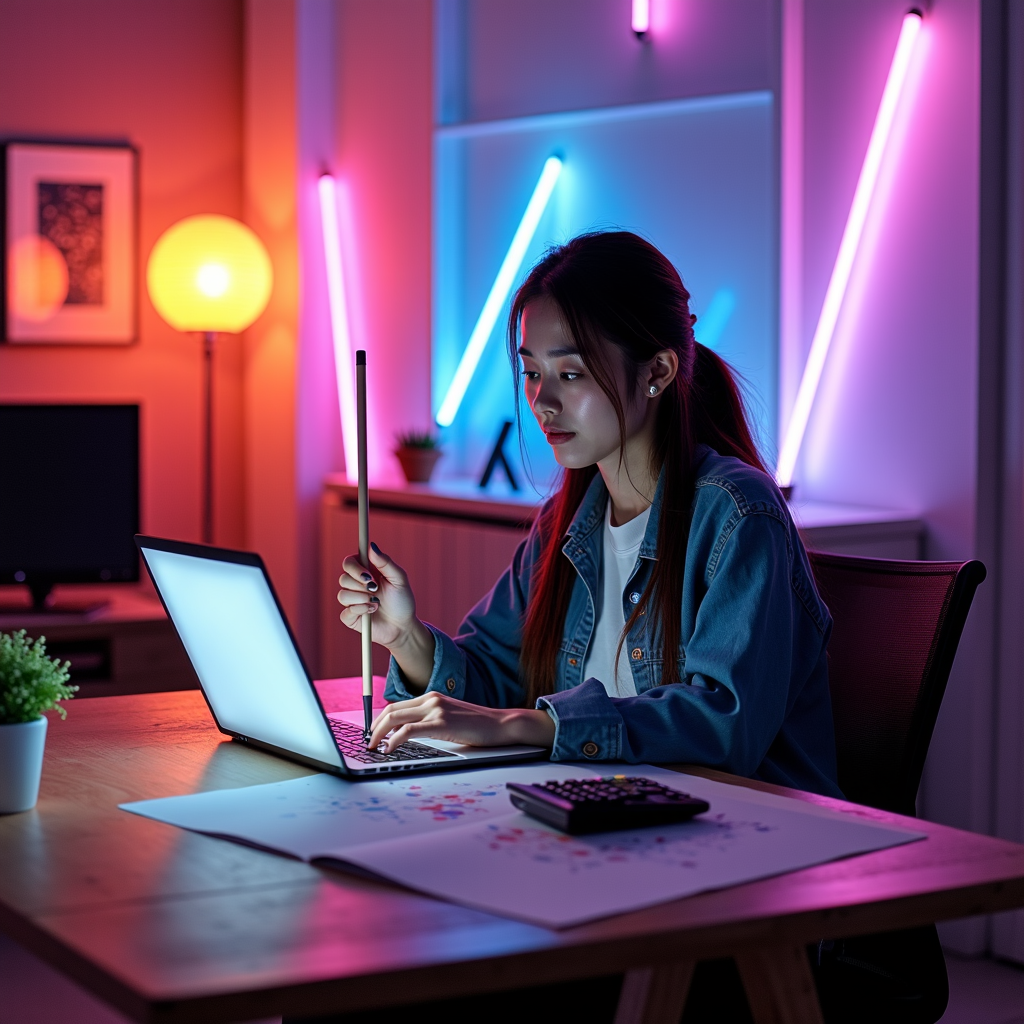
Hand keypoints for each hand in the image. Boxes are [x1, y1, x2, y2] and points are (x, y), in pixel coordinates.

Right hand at [337, 542, 416, 647]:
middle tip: (376, 589)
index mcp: (366, 573)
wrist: (403, 626)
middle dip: (361, 586)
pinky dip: (361, 611)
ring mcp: (352, 601)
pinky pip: (345, 612)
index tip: (368, 575)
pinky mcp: (350, 617)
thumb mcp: (399, 579)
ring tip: (377, 602)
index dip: (355, 568)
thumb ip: (386, 562)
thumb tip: (372, 546)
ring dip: (362, 599)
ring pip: (343, 595)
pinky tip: (372, 611)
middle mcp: (356, 586)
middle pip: (343, 578)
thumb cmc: (402, 601)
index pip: (349, 563)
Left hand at [367, 692, 555, 752]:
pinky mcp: (441, 722)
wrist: (501, 724)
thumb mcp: (450, 718)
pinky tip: (389, 749)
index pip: (396, 706)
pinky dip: (393, 740)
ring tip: (373, 747)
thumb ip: (430, 721)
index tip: (372, 735)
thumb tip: (407, 734)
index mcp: (431, 696)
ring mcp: (436, 709)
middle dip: (373, 727)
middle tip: (367, 743)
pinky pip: (408, 731)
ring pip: (395, 718)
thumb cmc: (478, 725)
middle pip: (390, 710)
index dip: (379, 721)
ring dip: (378, 734)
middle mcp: (430, 699)